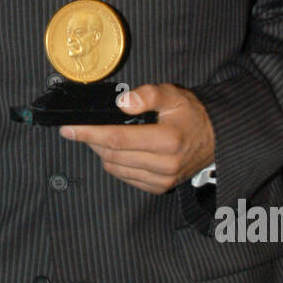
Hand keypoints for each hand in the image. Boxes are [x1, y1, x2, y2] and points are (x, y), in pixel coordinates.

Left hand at [59, 83, 215, 193]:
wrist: (215, 141)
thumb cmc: (191, 115)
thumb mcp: (174, 95)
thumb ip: (149, 94)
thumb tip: (122, 102)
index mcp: (168, 140)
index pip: (118, 138)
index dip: (89, 133)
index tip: (67, 128)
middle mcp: (165, 165)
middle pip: (112, 154)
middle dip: (92, 140)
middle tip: (82, 127)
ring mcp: (162, 180)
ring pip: (115, 168)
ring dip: (102, 152)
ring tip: (101, 136)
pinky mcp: (159, 188)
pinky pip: (125, 177)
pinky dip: (115, 163)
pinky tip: (118, 150)